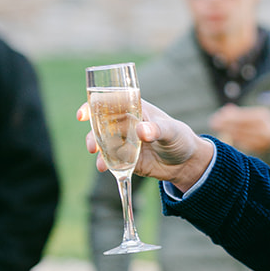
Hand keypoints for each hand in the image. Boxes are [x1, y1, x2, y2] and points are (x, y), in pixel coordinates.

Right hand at [78, 99, 213, 191]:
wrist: (186, 163)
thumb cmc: (179, 138)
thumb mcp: (171, 131)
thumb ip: (157, 130)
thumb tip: (141, 130)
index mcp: (135, 109)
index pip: (109, 102)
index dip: (93, 105)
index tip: (84, 114)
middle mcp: (125, 123)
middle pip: (100, 124)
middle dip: (92, 134)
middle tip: (92, 147)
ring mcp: (122, 141)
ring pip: (102, 142)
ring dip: (97, 150)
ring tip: (99, 162)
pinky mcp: (124, 158)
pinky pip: (109, 159)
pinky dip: (104, 163)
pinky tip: (104, 169)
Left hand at [209, 104, 269, 153]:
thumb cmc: (262, 122)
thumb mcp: (254, 114)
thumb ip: (240, 113)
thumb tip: (225, 110)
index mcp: (264, 117)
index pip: (242, 117)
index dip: (228, 117)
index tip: (217, 116)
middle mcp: (265, 129)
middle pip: (240, 127)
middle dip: (225, 124)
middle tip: (213, 123)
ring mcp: (263, 141)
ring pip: (240, 136)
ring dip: (227, 132)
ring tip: (217, 128)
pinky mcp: (260, 149)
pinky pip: (243, 144)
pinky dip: (233, 139)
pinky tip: (227, 136)